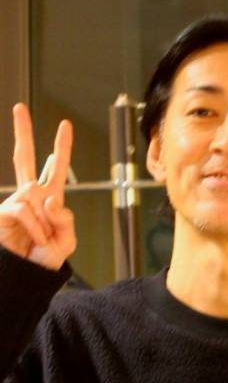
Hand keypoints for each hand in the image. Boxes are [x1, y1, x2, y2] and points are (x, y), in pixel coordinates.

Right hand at [1, 103, 75, 268]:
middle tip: (19, 107)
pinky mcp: (3, 211)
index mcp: (51, 199)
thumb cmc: (45, 258)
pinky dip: (35, 227)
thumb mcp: (66, 240)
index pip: (57, 169)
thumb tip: (51, 197)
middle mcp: (31, 195)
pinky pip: (24, 210)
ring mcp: (15, 201)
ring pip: (34, 194)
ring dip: (45, 222)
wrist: (27, 275)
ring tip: (43, 240)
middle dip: (24, 133)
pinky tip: (35, 238)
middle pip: (25, 158)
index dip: (61, 148)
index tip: (65, 125)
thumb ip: (65, 219)